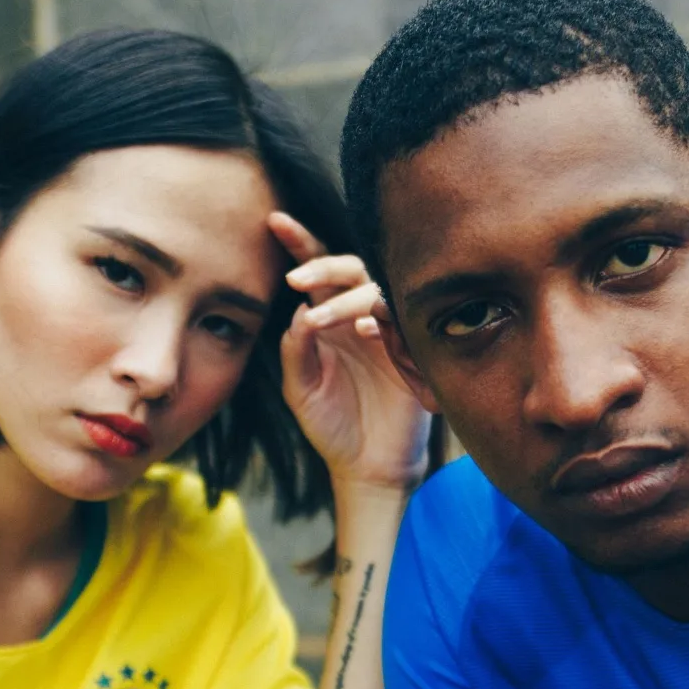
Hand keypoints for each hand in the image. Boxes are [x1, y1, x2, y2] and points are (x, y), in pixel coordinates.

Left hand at [272, 212, 430, 490]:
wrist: (369, 467)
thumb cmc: (332, 426)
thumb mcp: (301, 390)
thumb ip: (296, 351)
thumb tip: (299, 311)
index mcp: (328, 320)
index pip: (315, 272)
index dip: (299, 243)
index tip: (275, 221)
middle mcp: (359, 317)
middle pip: (349, 268)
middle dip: (324, 265)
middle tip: (299, 277)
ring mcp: (388, 331)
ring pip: (375, 290)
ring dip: (348, 298)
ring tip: (323, 318)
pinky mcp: (413, 351)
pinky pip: (403, 320)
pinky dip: (382, 319)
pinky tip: (365, 329)